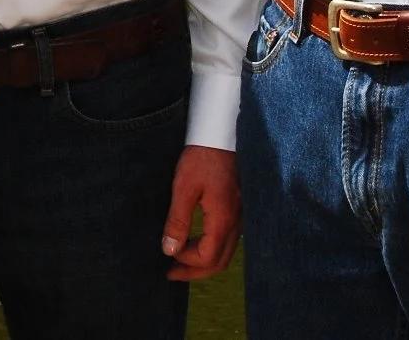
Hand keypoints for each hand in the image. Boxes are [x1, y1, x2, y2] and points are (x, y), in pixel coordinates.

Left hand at [162, 145, 239, 281]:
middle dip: (195, 271)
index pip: (207, 258)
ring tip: (180, 259)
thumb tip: (169, 250)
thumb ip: (178, 221)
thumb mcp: (184, 187)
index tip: (167, 256)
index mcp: (223, 219)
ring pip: (225, 252)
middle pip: (220, 262)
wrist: (222, 134)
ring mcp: (241, 216)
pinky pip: (228, 239)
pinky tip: (196, 241)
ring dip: (204, 261)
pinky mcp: (239, 209)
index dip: (187, 263)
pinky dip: (212, 248)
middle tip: (172, 273)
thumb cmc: (203, 157)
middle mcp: (237, 222)